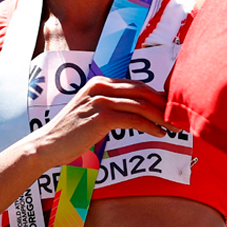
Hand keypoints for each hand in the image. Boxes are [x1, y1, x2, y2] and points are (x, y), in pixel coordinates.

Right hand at [25, 76, 169, 168]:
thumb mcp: (92, 111)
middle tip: (179, 117)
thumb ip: (112, 105)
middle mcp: (101, 86)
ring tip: (174, 127)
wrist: (47, 145)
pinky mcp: (102, 116)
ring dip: (162, 117)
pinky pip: (134, 119)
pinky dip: (150, 126)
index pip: (137, 85)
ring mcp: (101, 100)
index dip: (157, 96)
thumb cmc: (71, 132)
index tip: (171, 108)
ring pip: (142, 106)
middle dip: (164, 105)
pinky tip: (159, 133)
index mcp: (100, 82)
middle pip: (143, 92)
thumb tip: (140, 109)